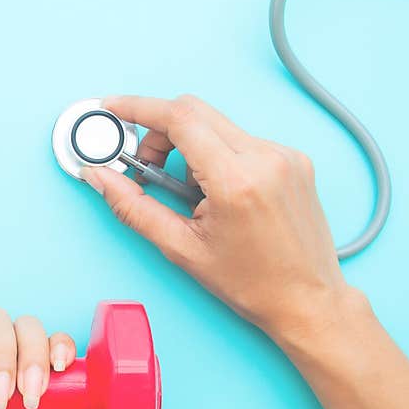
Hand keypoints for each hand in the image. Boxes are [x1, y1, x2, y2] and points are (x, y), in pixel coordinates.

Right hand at [81, 94, 357, 342]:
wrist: (306, 300)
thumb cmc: (252, 283)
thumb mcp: (181, 249)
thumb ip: (133, 207)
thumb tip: (101, 177)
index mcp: (237, 180)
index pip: (180, 118)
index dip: (139, 108)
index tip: (114, 108)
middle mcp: (266, 158)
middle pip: (195, 112)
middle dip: (159, 131)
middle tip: (145, 165)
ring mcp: (285, 155)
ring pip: (216, 125)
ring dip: (188, 146)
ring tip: (188, 192)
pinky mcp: (294, 159)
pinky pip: (240, 138)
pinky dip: (215, 155)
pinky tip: (216, 192)